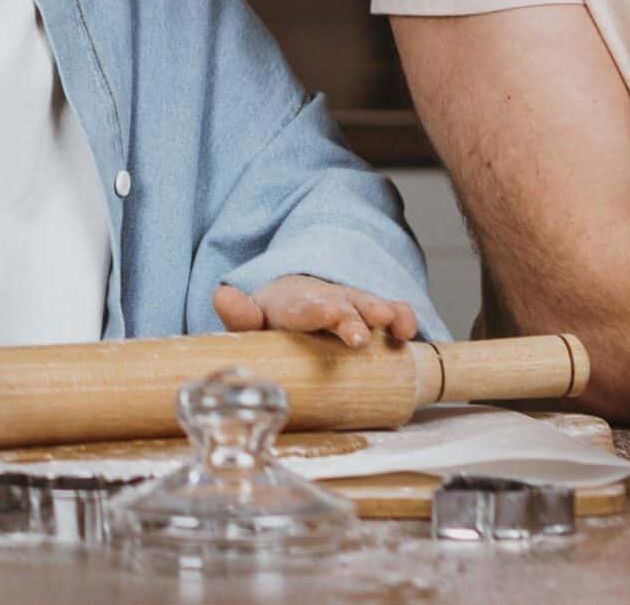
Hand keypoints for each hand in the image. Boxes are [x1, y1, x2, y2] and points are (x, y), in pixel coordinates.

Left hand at [213, 275, 421, 347]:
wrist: (298, 305)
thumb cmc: (277, 320)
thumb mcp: (255, 319)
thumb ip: (240, 314)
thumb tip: (222, 295)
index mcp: (293, 304)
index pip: (303, 307)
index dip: (316, 311)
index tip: (328, 313)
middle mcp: (327, 300)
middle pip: (340, 306)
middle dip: (350, 319)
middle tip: (359, 335)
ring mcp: (352, 306)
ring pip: (369, 306)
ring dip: (381, 312)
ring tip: (392, 324)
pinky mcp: (372, 316)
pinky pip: (392, 313)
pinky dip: (402, 319)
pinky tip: (407, 332)